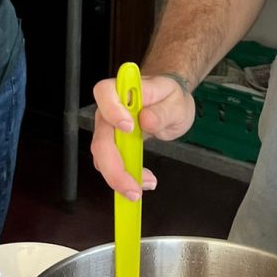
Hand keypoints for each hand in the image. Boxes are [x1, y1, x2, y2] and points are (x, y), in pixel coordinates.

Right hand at [90, 74, 196, 199]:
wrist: (169, 105)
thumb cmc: (170, 98)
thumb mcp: (176, 103)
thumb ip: (163, 111)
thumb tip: (146, 120)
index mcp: (124, 90)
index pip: (105, 92)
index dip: (112, 111)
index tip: (129, 128)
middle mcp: (109, 110)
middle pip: (100, 137)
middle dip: (114, 166)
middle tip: (133, 186)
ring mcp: (108, 129)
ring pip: (102, 156)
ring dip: (118, 177)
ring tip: (144, 185)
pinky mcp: (112, 146)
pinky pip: (110, 164)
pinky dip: (123, 177)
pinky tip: (141, 181)